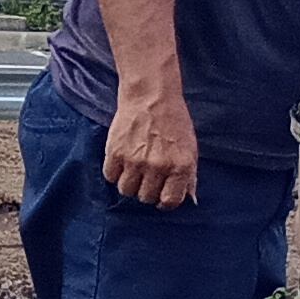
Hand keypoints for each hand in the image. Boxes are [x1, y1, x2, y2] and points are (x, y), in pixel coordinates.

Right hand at [99, 84, 200, 209]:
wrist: (151, 97)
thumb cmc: (173, 121)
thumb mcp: (190, 148)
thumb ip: (188, 175)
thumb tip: (188, 198)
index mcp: (180, 166)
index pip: (170, 201)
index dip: (164, 201)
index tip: (161, 196)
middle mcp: (158, 166)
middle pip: (145, 197)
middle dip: (146, 191)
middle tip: (147, 179)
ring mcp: (135, 161)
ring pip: (126, 190)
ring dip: (129, 183)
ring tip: (133, 171)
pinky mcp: (115, 152)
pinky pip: (110, 176)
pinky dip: (114, 172)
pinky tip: (121, 162)